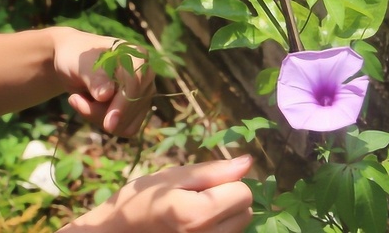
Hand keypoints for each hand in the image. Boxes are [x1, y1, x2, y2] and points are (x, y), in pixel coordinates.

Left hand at [48, 27, 154, 135]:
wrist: (75, 65)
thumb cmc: (78, 58)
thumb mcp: (81, 64)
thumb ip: (95, 77)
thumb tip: (106, 96)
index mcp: (137, 57)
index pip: (135, 84)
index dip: (122, 105)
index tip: (108, 124)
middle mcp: (146, 76)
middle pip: (132, 106)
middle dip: (100, 111)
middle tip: (74, 99)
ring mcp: (143, 95)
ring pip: (128, 122)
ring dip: (98, 117)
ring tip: (79, 99)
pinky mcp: (137, 110)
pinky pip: (125, 128)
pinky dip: (103, 123)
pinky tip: (90, 107)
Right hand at [58, 155, 253, 232]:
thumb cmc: (140, 201)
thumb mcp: (172, 177)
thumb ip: (213, 170)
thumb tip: (248, 162)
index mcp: (200, 215)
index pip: (244, 192)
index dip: (227, 181)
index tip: (203, 184)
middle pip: (246, 211)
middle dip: (229, 198)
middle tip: (197, 196)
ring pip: (240, 226)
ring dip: (225, 215)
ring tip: (194, 211)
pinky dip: (218, 228)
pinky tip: (195, 224)